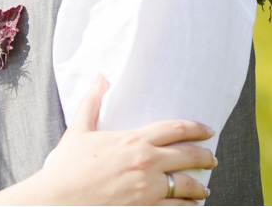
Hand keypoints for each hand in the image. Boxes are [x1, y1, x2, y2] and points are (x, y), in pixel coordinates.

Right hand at [41, 75, 214, 204]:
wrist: (59, 200)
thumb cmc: (67, 167)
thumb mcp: (79, 131)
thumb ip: (92, 102)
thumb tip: (100, 76)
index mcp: (133, 141)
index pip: (174, 129)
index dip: (196, 128)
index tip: (208, 130)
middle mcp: (146, 164)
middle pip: (188, 156)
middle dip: (205, 157)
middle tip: (213, 158)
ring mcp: (148, 190)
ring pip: (187, 187)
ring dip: (200, 187)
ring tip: (204, 188)